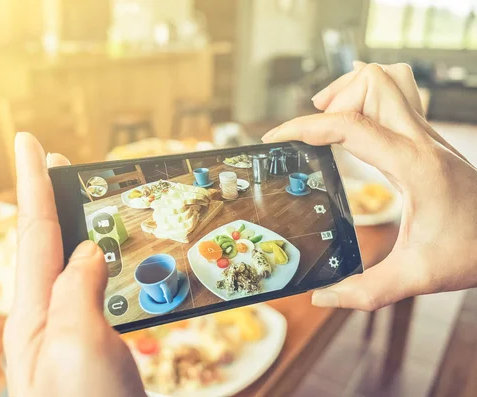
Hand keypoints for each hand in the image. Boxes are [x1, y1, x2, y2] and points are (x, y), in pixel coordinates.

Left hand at [3, 132, 144, 396]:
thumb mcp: (75, 345)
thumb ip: (77, 289)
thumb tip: (89, 250)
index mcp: (35, 314)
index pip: (34, 231)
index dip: (32, 183)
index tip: (31, 142)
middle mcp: (49, 318)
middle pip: (52, 243)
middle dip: (56, 198)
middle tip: (67, 167)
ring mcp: (74, 333)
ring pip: (81, 266)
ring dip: (90, 229)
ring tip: (100, 203)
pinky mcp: (100, 346)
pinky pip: (105, 291)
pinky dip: (116, 266)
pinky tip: (125, 262)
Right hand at [263, 63, 476, 310]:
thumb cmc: (474, 252)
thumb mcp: (417, 277)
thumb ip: (366, 292)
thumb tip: (322, 296)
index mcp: (412, 166)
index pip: (349, 125)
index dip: (304, 127)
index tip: (277, 138)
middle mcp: (420, 141)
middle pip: (372, 83)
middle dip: (333, 98)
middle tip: (311, 128)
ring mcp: (427, 135)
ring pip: (389, 78)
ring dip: (354, 89)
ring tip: (333, 115)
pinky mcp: (428, 139)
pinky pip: (399, 95)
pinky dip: (372, 95)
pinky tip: (358, 119)